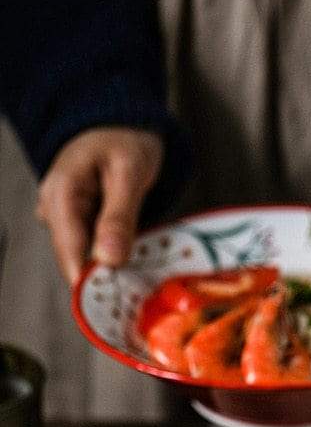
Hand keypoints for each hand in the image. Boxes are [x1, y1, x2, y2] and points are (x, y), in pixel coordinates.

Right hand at [36, 127, 163, 283]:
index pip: (70, 253)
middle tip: (139, 292)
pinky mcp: (79, 225)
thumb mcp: (129, 173)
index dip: (92, 283)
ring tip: (140, 273)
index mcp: (61, 195)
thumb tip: (108, 259)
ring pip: (85, 260)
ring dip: (112, 270)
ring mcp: (64, 219)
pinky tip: (134, 260)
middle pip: (75, 262)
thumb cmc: (125, 140)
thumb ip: (119, 217)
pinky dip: (114, 259)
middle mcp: (54, 210)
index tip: (117, 303)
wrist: (120, 123)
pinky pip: (94, 251)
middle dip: (105, 279)